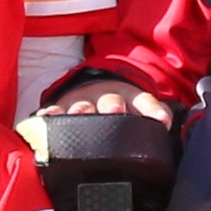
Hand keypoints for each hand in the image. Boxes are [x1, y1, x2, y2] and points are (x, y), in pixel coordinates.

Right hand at [50, 83, 171, 124]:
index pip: (144, 102)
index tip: (161, 120)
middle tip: (115, 110)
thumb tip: (164, 124)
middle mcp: (105, 98)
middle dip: (113, 107)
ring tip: (79, 114)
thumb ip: (155, 114)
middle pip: (110, 102)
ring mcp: (81, 101)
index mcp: (130, 98)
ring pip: (82, 107)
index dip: (152, 110)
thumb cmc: (120, 107)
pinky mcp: (60, 108)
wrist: (92, 86)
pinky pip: (54, 112)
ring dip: (81, 110)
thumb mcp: (139, 107)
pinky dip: (50, 116)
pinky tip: (46, 119)